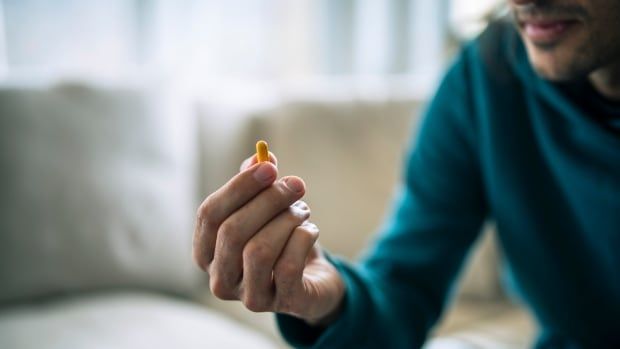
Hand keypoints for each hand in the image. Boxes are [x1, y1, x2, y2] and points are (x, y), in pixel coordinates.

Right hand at [193, 152, 345, 324]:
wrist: (314, 280)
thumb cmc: (281, 240)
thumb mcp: (267, 209)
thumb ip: (258, 183)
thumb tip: (260, 157)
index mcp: (206, 252)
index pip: (209, 215)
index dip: (239, 186)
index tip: (270, 166)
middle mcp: (220, 279)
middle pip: (232, 231)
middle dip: (268, 200)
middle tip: (296, 185)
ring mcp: (249, 297)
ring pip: (258, 250)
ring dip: (287, 220)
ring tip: (303, 211)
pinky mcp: (282, 303)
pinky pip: (288, 265)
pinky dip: (303, 238)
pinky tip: (310, 231)